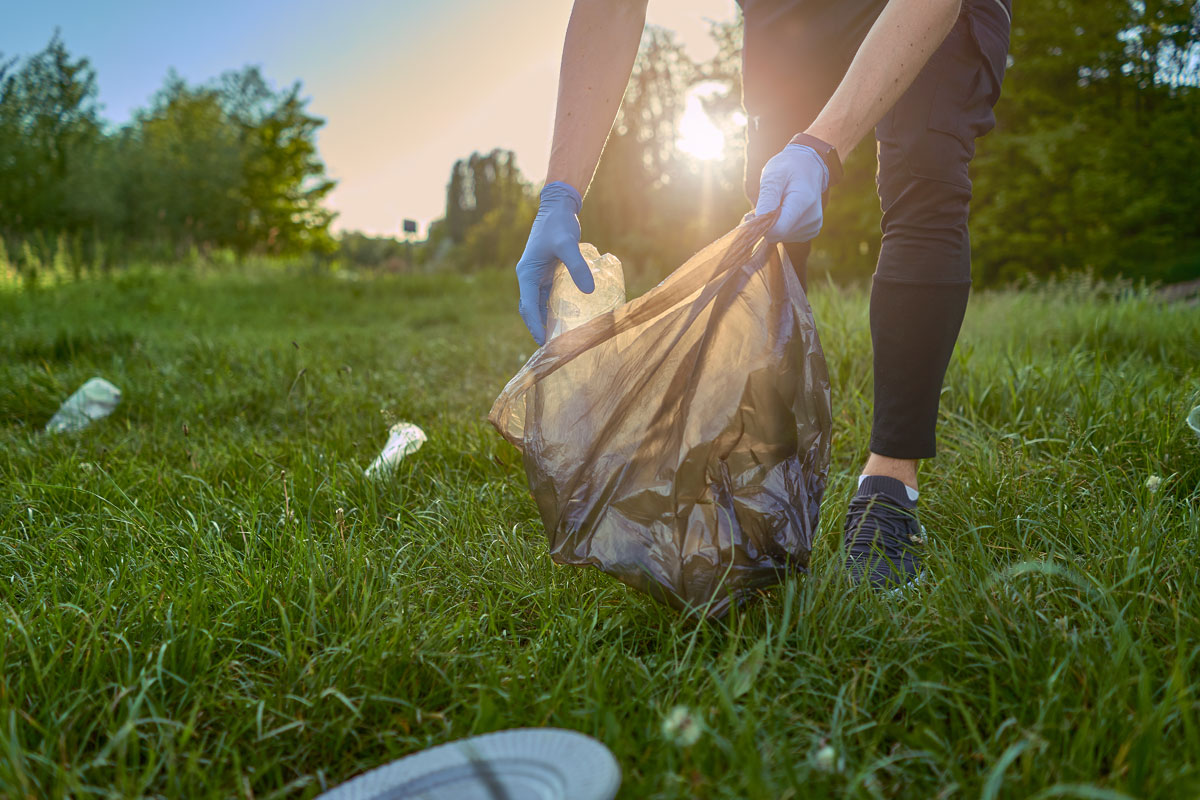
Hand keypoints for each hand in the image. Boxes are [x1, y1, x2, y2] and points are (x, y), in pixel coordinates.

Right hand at [515, 181, 593, 344]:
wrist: (558, 207)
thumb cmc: (559, 224)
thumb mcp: (567, 245)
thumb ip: (577, 266)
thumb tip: (589, 291)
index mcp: (527, 273)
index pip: (528, 306)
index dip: (535, 325)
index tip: (543, 342)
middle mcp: (530, 277)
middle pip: (532, 309)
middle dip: (541, 328)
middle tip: (554, 348)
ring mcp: (539, 276)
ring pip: (541, 305)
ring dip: (549, 321)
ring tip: (562, 339)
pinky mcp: (549, 274)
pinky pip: (551, 296)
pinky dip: (557, 309)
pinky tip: (570, 318)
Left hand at [754, 143, 829, 243]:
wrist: (808, 165)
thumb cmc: (788, 167)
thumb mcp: (773, 176)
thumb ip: (767, 199)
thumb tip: (758, 224)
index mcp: (803, 202)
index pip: (777, 230)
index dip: (760, 225)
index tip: (752, 213)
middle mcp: (811, 219)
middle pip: (777, 234)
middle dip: (766, 223)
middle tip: (767, 202)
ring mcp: (813, 226)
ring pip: (780, 237)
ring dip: (773, 223)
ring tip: (779, 203)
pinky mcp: (811, 231)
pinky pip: (787, 236)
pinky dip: (781, 225)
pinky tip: (785, 210)